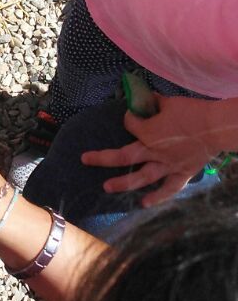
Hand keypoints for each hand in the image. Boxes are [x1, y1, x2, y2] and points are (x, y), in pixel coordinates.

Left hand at [81, 95, 219, 205]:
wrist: (215, 127)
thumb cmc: (192, 111)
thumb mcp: (170, 101)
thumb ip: (154, 102)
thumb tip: (144, 97)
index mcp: (148, 132)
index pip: (129, 124)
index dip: (128, 118)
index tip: (131, 115)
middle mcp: (153, 151)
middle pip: (123, 156)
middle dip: (102, 158)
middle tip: (85, 159)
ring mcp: (166, 165)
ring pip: (141, 177)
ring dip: (123, 183)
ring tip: (106, 187)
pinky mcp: (181, 173)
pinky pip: (168, 188)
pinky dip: (157, 197)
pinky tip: (143, 204)